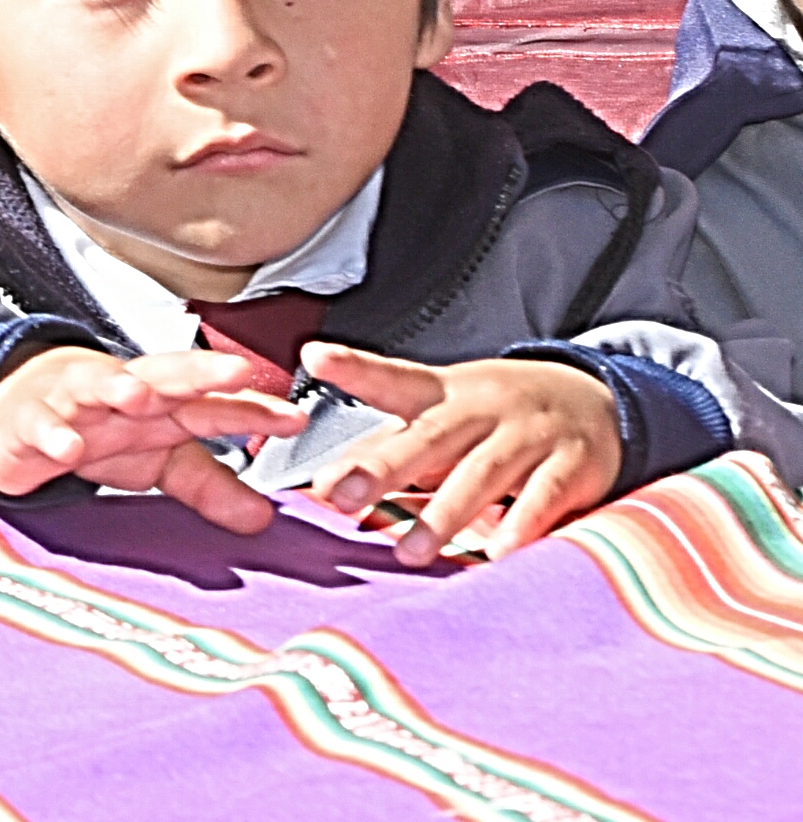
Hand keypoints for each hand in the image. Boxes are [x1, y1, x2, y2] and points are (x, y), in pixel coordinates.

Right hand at [0, 341, 304, 531]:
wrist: (19, 416)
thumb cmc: (100, 432)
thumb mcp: (159, 462)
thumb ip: (211, 486)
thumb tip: (265, 519)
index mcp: (163, 405)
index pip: (213, 404)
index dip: (252, 411)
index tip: (295, 419)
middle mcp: (124, 393)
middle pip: (166, 376)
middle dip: (200, 372)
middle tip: (238, 371)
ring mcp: (76, 402)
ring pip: (98, 385)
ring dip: (119, 387)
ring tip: (140, 397)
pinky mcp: (32, 421)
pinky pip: (41, 425)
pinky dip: (54, 433)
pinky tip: (68, 446)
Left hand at [292, 341, 625, 563]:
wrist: (597, 401)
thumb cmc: (497, 418)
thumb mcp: (446, 416)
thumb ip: (391, 446)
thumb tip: (327, 484)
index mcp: (444, 393)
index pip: (394, 377)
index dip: (355, 367)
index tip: (314, 357)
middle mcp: (483, 408)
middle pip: (429, 436)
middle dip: (382, 468)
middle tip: (339, 498)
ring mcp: (530, 434)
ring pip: (482, 473)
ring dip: (444, 514)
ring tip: (410, 552)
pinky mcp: (572, 465)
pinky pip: (545, 497)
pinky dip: (522, 525)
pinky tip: (498, 553)